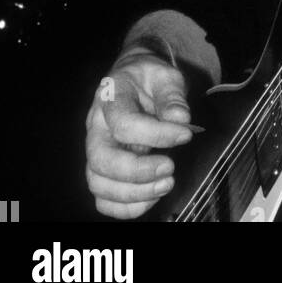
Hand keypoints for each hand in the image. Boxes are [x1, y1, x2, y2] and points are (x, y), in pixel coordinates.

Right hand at [85, 52, 193, 218]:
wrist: (135, 80)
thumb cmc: (149, 79)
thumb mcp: (165, 75)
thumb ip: (172, 95)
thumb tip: (179, 119)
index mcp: (110, 98)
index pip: (124, 123)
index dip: (156, 134)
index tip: (185, 134)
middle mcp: (96, 127)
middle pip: (101, 160)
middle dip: (137, 171)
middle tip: (170, 167)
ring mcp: (96, 150)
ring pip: (98, 184)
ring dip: (134, 193)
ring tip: (166, 184)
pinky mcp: (103, 170)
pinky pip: (103, 199)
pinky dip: (125, 207)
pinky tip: (152, 197)